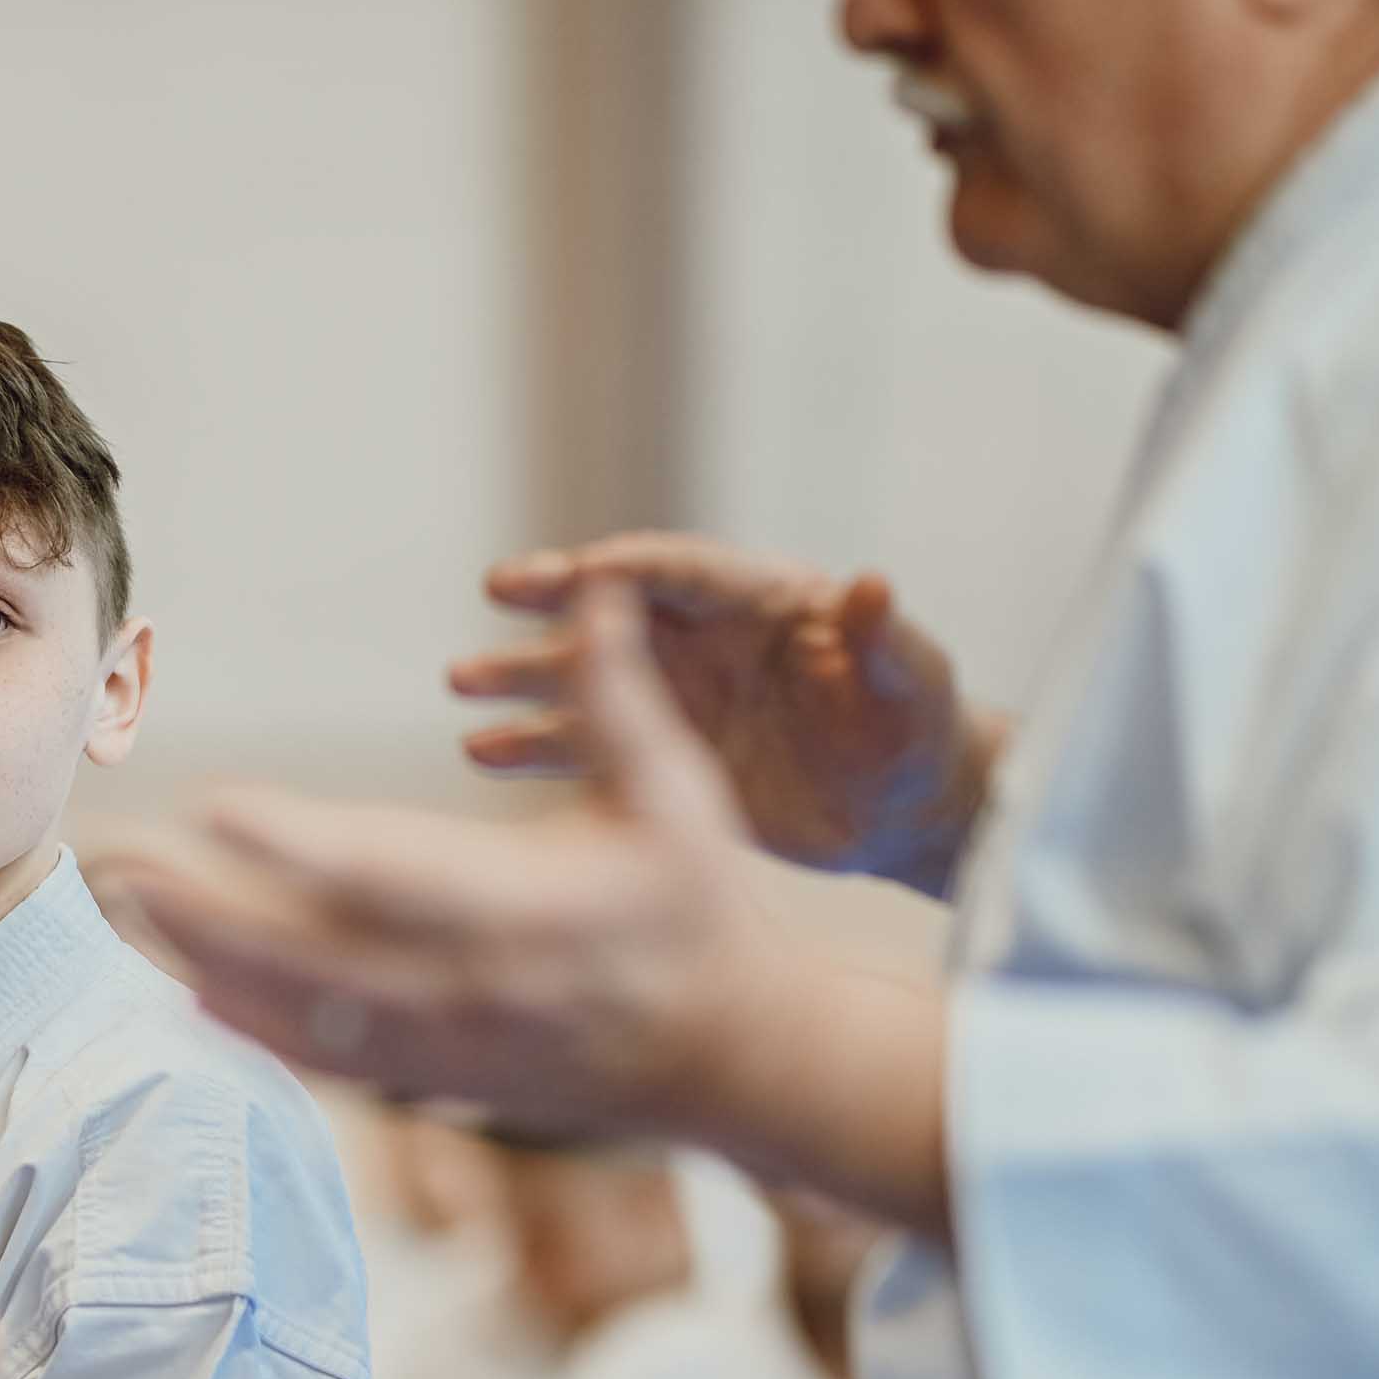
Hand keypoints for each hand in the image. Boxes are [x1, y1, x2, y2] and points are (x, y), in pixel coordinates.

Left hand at [115, 584, 785, 1139]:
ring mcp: (449, 1044)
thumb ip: (621, 696)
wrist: (726, 1052)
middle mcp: (475, 988)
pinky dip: (252, 1030)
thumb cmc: (698, 906)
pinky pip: (326, 1062)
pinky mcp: (439, 1077)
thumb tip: (596, 589)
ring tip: (126, 908)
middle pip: (313, 957)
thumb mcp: (678, 794)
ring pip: (302, 1015)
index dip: (299, 847)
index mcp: (530, 910)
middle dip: (207, 912)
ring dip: (206, 963)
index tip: (218, 808)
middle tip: (115, 861)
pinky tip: (184, 992)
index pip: (393, 876)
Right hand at [454, 535, 996, 897]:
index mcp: (762, 603)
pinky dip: (534, 748)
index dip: (630, 570)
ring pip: (585, 678)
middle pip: (616, 610)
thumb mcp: (910, 682)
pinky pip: (585, 747)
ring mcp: (676, 698)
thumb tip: (870, 585)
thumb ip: (883, 639)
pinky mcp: (660, 758)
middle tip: (496, 589)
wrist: (904, 808)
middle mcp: (705, 640)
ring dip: (523, 676)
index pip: (684, 573)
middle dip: (555, 599)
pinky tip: (483, 751)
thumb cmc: (916, 728)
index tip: (577, 572)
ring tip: (462, 681)